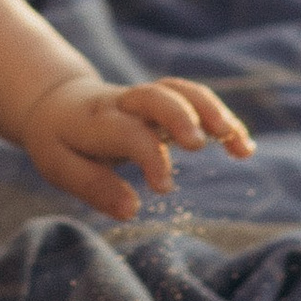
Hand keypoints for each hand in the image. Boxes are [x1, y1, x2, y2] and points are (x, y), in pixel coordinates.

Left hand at [20, 73, 252, 219]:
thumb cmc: (60, 141)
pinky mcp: (163, 102)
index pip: (129, 132)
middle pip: (156, 94)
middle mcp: (124, 102)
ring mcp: (146, 99)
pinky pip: (195, 100)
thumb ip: (94, 187)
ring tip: (241, 146)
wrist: (57, 100)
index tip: (164, 189)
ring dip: (213, 113)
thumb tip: (132, 210)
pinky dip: (222, 118)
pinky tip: (243, 147)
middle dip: (181, 116)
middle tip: (201, 145)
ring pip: (182, 91)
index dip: (150, 156)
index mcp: (97, 121)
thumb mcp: (60, 167)